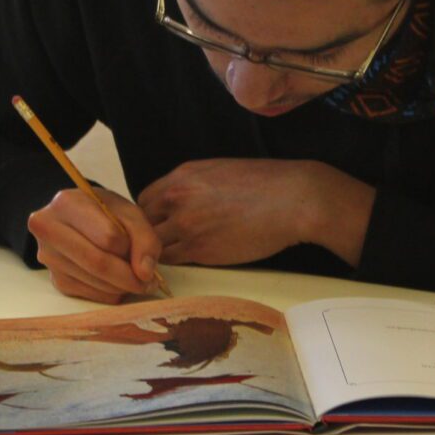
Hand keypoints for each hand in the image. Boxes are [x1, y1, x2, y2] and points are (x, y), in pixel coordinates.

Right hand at [27, 188, 163, 302]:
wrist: (78, 220)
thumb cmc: (104, 212)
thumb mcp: (129, 213)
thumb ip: (144, 238)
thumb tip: (145, 274)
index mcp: (67, 203)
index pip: (108, 236)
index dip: (131, 247)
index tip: (141, 250)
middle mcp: (48, 230)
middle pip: (98, 264)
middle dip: (130, 277)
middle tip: (149, 282)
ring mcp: (49, 258)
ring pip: (95, 282)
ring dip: (122, 287)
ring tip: (135, 278)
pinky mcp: (55, 280)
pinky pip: (91, 295)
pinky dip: (111, 293)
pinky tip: (116, 281)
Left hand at [138, 159, 374, 267]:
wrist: (293, 199)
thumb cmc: (265, 183)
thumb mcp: (219, 170)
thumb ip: (192, 185)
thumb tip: (179, 200)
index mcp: (182, 176)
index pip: (143, 200)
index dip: (147, 214)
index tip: (157, 223)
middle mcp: (178, 199)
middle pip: (141, 223)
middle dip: (148, 234)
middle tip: (159, 244)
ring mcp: (187, 226)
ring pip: (153, 246)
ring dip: (158, 252)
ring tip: (168, 258)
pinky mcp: (201, 250)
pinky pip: (172, 260)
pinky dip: (174, 263)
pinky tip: (184, 262)